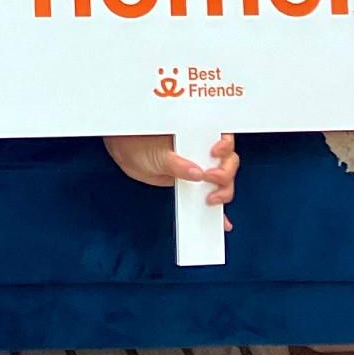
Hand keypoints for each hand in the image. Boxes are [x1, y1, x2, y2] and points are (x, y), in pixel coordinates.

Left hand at [103, 132, 238, 224]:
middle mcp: (201, 149)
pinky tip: (219, 221)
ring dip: (223, 192)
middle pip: (227, 162)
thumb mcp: (157, 153)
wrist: (125, 153)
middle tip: (209, 180)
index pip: (221, 137)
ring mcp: (199, 167)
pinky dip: (217, 211)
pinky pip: (209, 195)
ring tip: (211, 201)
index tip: (214, 153)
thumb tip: (196, 172)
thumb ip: (176, 162)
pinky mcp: (194, 184)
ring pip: (223, 180)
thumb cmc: (138, 143)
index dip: (225, 145)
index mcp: (195, 133)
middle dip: (224, 174)